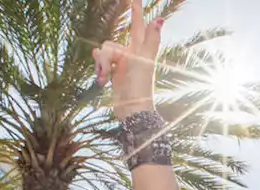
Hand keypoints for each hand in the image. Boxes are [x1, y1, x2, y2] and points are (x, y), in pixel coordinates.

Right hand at [93, 0, 163, 116]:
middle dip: (105, 57)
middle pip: (110, 44)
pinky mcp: (113, 73)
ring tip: (105, 79)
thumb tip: (160, 18)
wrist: (133, 109)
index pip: (137, 24)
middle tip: (109, 71)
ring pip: (102, 54)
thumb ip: (150, 39)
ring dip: (101, 66)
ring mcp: (121, 63)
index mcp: (140, 48)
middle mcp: (131, 54)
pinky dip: (99, 70)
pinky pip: (100, 63)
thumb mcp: (145, 61)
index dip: (136, 10)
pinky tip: (100, 78)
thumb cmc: (141, 85)